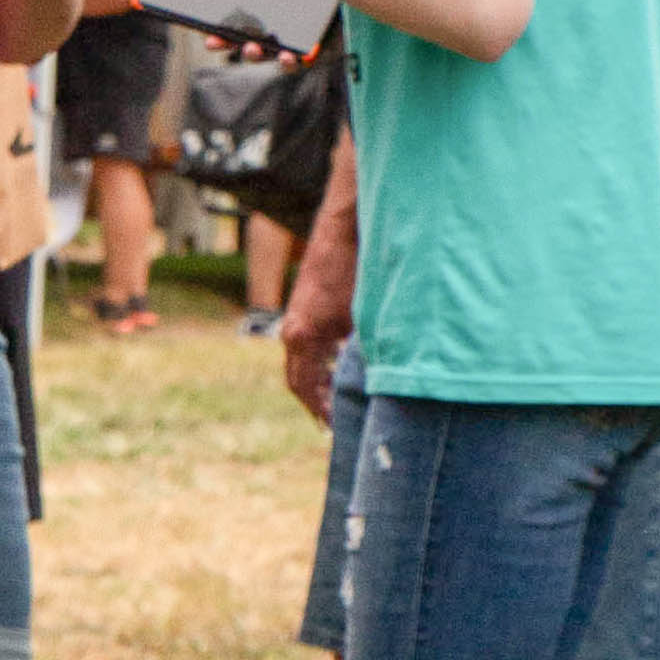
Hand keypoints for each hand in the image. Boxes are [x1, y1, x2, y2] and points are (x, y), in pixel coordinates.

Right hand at [281, 264, 352, 424]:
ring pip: (298, 363)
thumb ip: (355, 354)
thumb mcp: (360, 321)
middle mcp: (291, 331)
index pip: (303, 387)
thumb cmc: (355, 273)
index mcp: (303, 337)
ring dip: (315, 382)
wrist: (342, 233)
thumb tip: (368, 386)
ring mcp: (294, 320)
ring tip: (334, 400)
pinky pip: (303, 347)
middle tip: (331, 422)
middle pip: (295, 379)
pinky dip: (316, 363)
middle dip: (313, 402)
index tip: (333, 426)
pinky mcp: (301, 310)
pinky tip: (336, 368)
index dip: (318, 409)